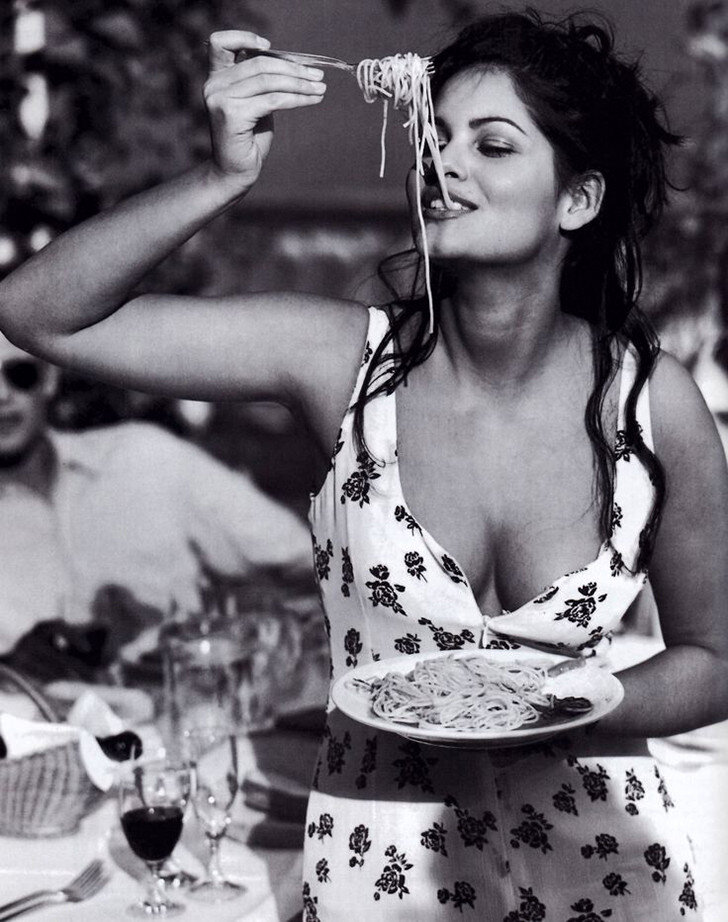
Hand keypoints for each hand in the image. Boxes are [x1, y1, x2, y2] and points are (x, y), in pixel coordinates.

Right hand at [203, 31, 326, 186]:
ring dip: (300, 84)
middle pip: (259, 63)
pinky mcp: (232, 114)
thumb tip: (294, 65)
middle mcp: (214, 85)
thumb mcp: (255, 104)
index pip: (220, 43)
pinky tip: (313, 100)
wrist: (235, 172)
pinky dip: (297, 98)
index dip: (244, 37)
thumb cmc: (248, 139)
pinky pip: (273, 100)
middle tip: (317, 76)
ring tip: (320, 89)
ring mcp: (221, 98)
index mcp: (216, 78)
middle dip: (293, 68)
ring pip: (269, 80)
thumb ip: (262, 83)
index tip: (269, 44)